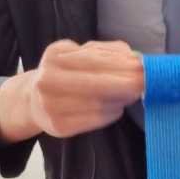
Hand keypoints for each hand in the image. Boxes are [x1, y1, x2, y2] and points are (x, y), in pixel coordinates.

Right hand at [26, 40, 143, 138]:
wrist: (33, 100)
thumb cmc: (65, 73)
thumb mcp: (79, 53)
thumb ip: (107, 52)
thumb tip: (136, 58)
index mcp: (55, 57)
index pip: (95, 61)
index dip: (123, 65)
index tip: (145, 68)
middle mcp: (48, 80)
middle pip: (97, 84)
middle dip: (127, 83)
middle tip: (146, 83)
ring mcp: (51, 106)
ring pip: (99, 104)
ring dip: (121, 99)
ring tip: (129, 94)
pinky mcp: (59, 127)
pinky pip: (95, 120)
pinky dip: (111, 113)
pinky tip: (115, 107)